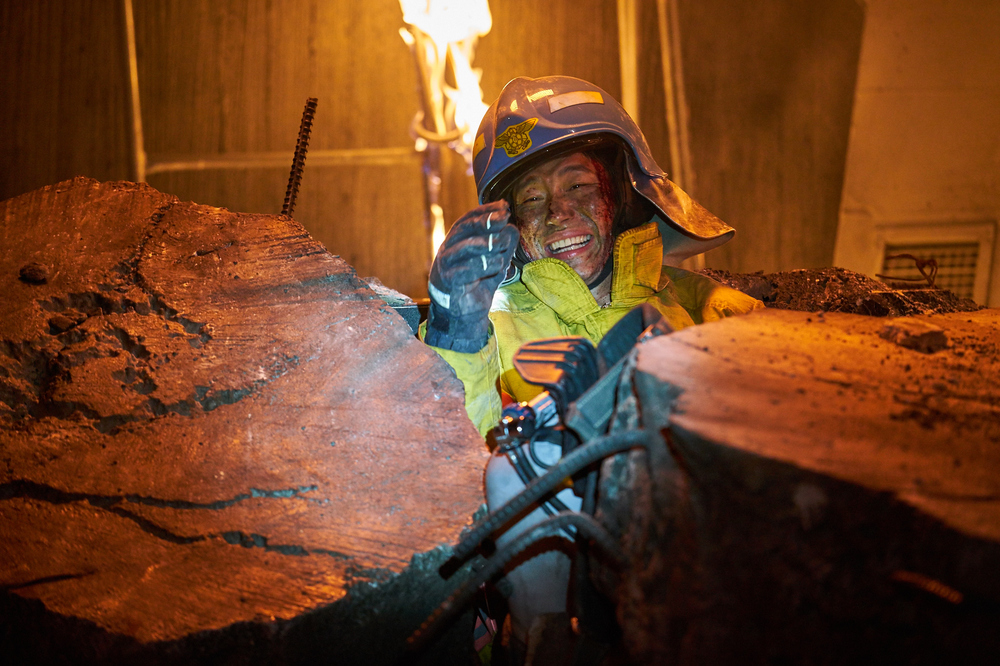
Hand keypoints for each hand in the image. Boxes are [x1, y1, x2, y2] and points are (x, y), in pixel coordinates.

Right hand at [425, 201, 517, 351]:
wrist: (465, 313)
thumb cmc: (477, 282)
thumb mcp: (495, 261)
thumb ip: (504, 245)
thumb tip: (512, 227)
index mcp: (458, 239)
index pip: (469, 218)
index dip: (486, 210)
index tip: (505, 207)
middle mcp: (449, 248)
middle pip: (464, 228)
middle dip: (485, 221)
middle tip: (503, 218)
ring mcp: (446, 265)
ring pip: (464, 247)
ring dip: (486, 244)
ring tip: (502, 245)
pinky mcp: (449, 283)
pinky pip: (463, 271)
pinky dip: (481, 267)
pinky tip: (496, 266)